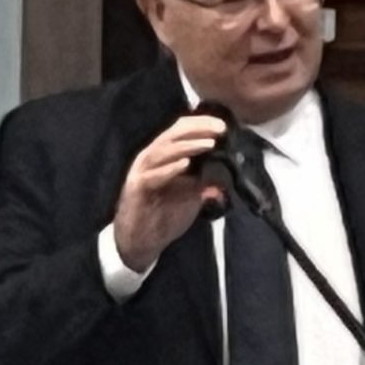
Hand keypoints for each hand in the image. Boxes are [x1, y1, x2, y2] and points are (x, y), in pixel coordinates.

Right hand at [112, 114, 226, 272]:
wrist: (141, 240)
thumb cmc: (165, 214)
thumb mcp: (191, 196)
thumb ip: (205, 183)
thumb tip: (226, 178)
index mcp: (163, 154)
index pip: (180, 130)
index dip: (201, 124)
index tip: (223, 126)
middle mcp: (150, 157)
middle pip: (173, 134)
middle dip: (198, 129)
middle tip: (220, 129)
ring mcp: (142, 171)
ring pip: (164, 151)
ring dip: (188, 145)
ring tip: (209, 143)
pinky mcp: (137, 188)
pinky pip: (153, 176)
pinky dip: (170, 169)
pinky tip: (185, 163)